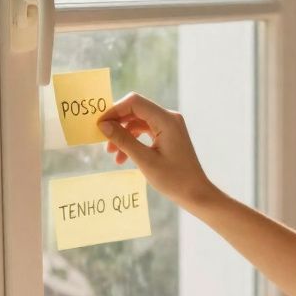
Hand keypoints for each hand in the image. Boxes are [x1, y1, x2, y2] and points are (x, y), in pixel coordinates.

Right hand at [97, 93, 219, 209]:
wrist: (196, 193)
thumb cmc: (174, 179)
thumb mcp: (145, 160)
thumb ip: (123, 140)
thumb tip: (103, 125)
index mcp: (167, 120)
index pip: (134, 102)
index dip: (114, 110)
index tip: (100, 125)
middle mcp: (169, 118)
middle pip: (135, 110)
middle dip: (117, 124)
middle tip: (102, 140)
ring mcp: (169, 126)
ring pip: (138, 122)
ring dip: (123, 135)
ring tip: (112, 154)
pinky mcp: (168, 135)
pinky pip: (145, 131)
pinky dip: (133, 141)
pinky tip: (123, 157)